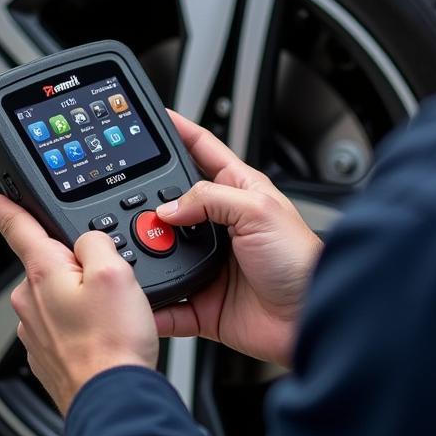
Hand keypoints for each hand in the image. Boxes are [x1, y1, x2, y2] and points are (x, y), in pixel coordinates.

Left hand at [0, 193, 157, 415]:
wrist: (112, 399)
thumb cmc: (112, 342)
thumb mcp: (116, 272)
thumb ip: (96, 241)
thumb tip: (88, 240)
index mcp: (42, 273)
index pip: (17, 228)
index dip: (6, 207)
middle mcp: (30, 301)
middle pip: (51, 262)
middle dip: (78, 264)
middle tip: (110, 282)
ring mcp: (36, 329)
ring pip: (61, 293)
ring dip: (84, 296)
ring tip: (113, 315)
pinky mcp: (48, 352)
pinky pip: (65, 322)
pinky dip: (84, 322)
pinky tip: (105, 332)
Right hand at [153, 112, 323, 367]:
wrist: (310, 318)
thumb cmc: (301, 260)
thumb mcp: (260, 211)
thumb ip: (212, 198)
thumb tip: (170, 206)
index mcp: (239, 191)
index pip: (203, 150)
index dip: (180, 131)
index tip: (155, 117)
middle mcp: (222, 225)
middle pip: (175, 203)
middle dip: (151, 200)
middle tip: (126, 199)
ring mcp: (211, 264)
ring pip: (166, 251)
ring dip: (148, 251)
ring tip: (132, 248)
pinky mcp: (204, 301)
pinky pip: (170, 303)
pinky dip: (154, 303)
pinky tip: (142, 298)